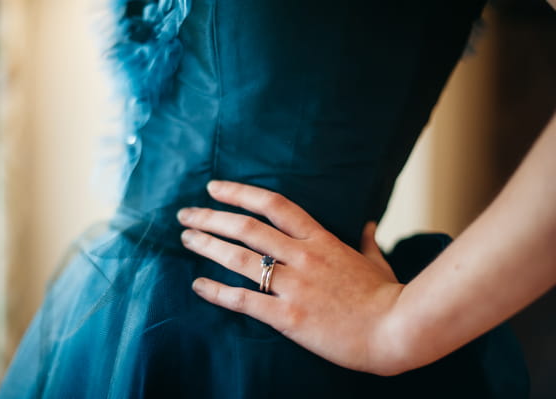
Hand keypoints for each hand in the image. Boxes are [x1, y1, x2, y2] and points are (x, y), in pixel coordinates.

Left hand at [177, 180, 405, 375]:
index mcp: (321, 239)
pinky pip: (244, 301)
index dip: (240, 193)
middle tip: (186, 215)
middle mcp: (303, 256)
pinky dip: (217, 292)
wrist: (396, 331)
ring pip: (240, 259)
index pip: (274, 205)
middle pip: (247, 228)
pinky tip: (197, 285)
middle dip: (211, 218)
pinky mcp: (289, 316)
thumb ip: (366, 241)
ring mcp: (295, 286)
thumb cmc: (386, 296)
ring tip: (185, 239)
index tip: (213, 188)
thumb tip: (368, 225)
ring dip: (208, 246)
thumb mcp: (376, 261)